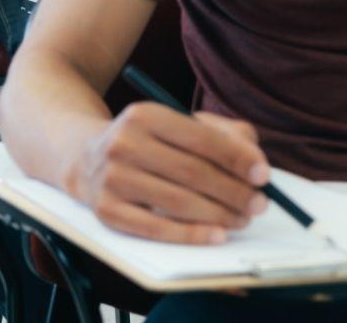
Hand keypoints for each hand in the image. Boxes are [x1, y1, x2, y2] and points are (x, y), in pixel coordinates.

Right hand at [66, 103, 270, 243]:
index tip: (264, 176)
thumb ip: (225, 134)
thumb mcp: (179, 125)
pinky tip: (216, 235)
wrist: (87, 159)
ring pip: (178, 202)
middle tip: (259, 204)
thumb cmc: (148, 143)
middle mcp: (122, 143)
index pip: (201, 139)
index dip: (238, 160)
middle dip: (234, 192)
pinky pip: (156, 228)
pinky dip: (191, 235)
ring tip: (241, 219)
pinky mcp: (106, 209)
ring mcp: (111, 178)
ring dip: (220, 216)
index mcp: (144, 115)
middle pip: (193, 173)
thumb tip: (255, 165)